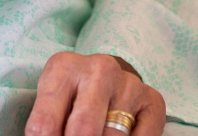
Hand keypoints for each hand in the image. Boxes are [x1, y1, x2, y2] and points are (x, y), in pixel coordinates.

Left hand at [26, 52, 165, 135]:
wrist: (105, 77)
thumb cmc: (70, 97)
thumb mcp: (50, 105)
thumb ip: (47, 125)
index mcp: (63, 68)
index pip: (44, 124)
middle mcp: (99, 70)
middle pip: (83, 129)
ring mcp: (129, 83)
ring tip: (97, 135)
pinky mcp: (153, 100)